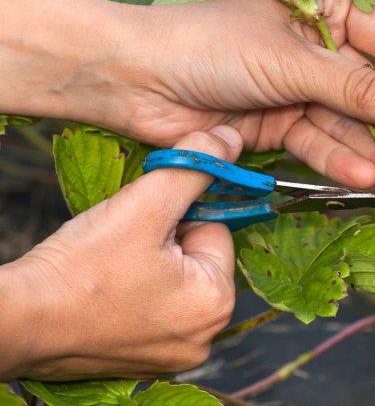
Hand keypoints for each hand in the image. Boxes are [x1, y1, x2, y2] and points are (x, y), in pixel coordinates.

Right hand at [0, 126, 241, 379]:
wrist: (18, 321)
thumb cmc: (81, 268)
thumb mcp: (146, 205)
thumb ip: (195, 166)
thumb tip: (231, 140)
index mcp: (216, 303)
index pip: (215, 229)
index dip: (176, 216)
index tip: (141, 224)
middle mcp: (203, 337)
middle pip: (195, 255)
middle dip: (163, 239)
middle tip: (121, 245)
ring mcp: (171, 352)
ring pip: (171, 277)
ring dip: (145, 261)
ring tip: (109, 266)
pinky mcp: (140, 357)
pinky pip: (150, 303)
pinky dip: (131, 288)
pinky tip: (103, 287)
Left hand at [118, 0, 374, 190]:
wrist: (135, 81)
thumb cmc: (210, 46)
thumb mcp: (292, 62)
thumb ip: (354, 88)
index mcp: (323, 7)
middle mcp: (316, 48)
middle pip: (370, 89)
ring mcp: (298, 88)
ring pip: (347, 123)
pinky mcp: (279, 124)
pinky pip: (318, 143)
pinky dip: (339, 161)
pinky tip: (363, 178)